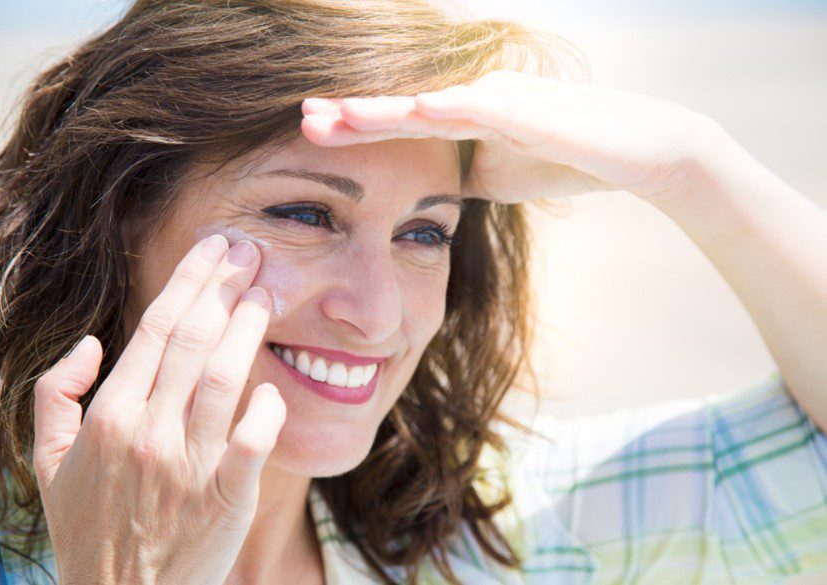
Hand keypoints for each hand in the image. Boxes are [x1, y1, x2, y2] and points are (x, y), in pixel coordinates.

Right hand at [33, 235, 284, 584]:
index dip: (189, 282)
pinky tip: (273, 384)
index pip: (155, 329)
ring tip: (269, 292)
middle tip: (253, 251)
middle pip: (194, 340)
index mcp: (109, 416)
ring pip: (225, 378)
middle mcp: (149, 433)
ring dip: (249, 329)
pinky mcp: (226, 498)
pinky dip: (267, 408)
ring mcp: (189, 466)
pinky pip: (254, 441)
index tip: (216, 249)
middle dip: (226, 288)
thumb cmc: (89, 526)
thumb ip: (54, 395)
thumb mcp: (47, 463)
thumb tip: (89, 342)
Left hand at [299, 69, 723, 203]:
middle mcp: (471, 97)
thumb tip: (431, 196)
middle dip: (349, 115)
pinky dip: (440, 111)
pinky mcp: (524, 107)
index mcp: (463, 112)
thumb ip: (462, 175)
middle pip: (399, 106)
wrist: (637, 153)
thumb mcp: (498, 174)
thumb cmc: (567, 159)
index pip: (398, 120)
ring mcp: (496, 98)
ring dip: (378, 110)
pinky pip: (474, 109)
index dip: (354, 126)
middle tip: (299, 117)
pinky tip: (408, 112)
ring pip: (424, 103)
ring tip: (331, 116)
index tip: (309, 133)